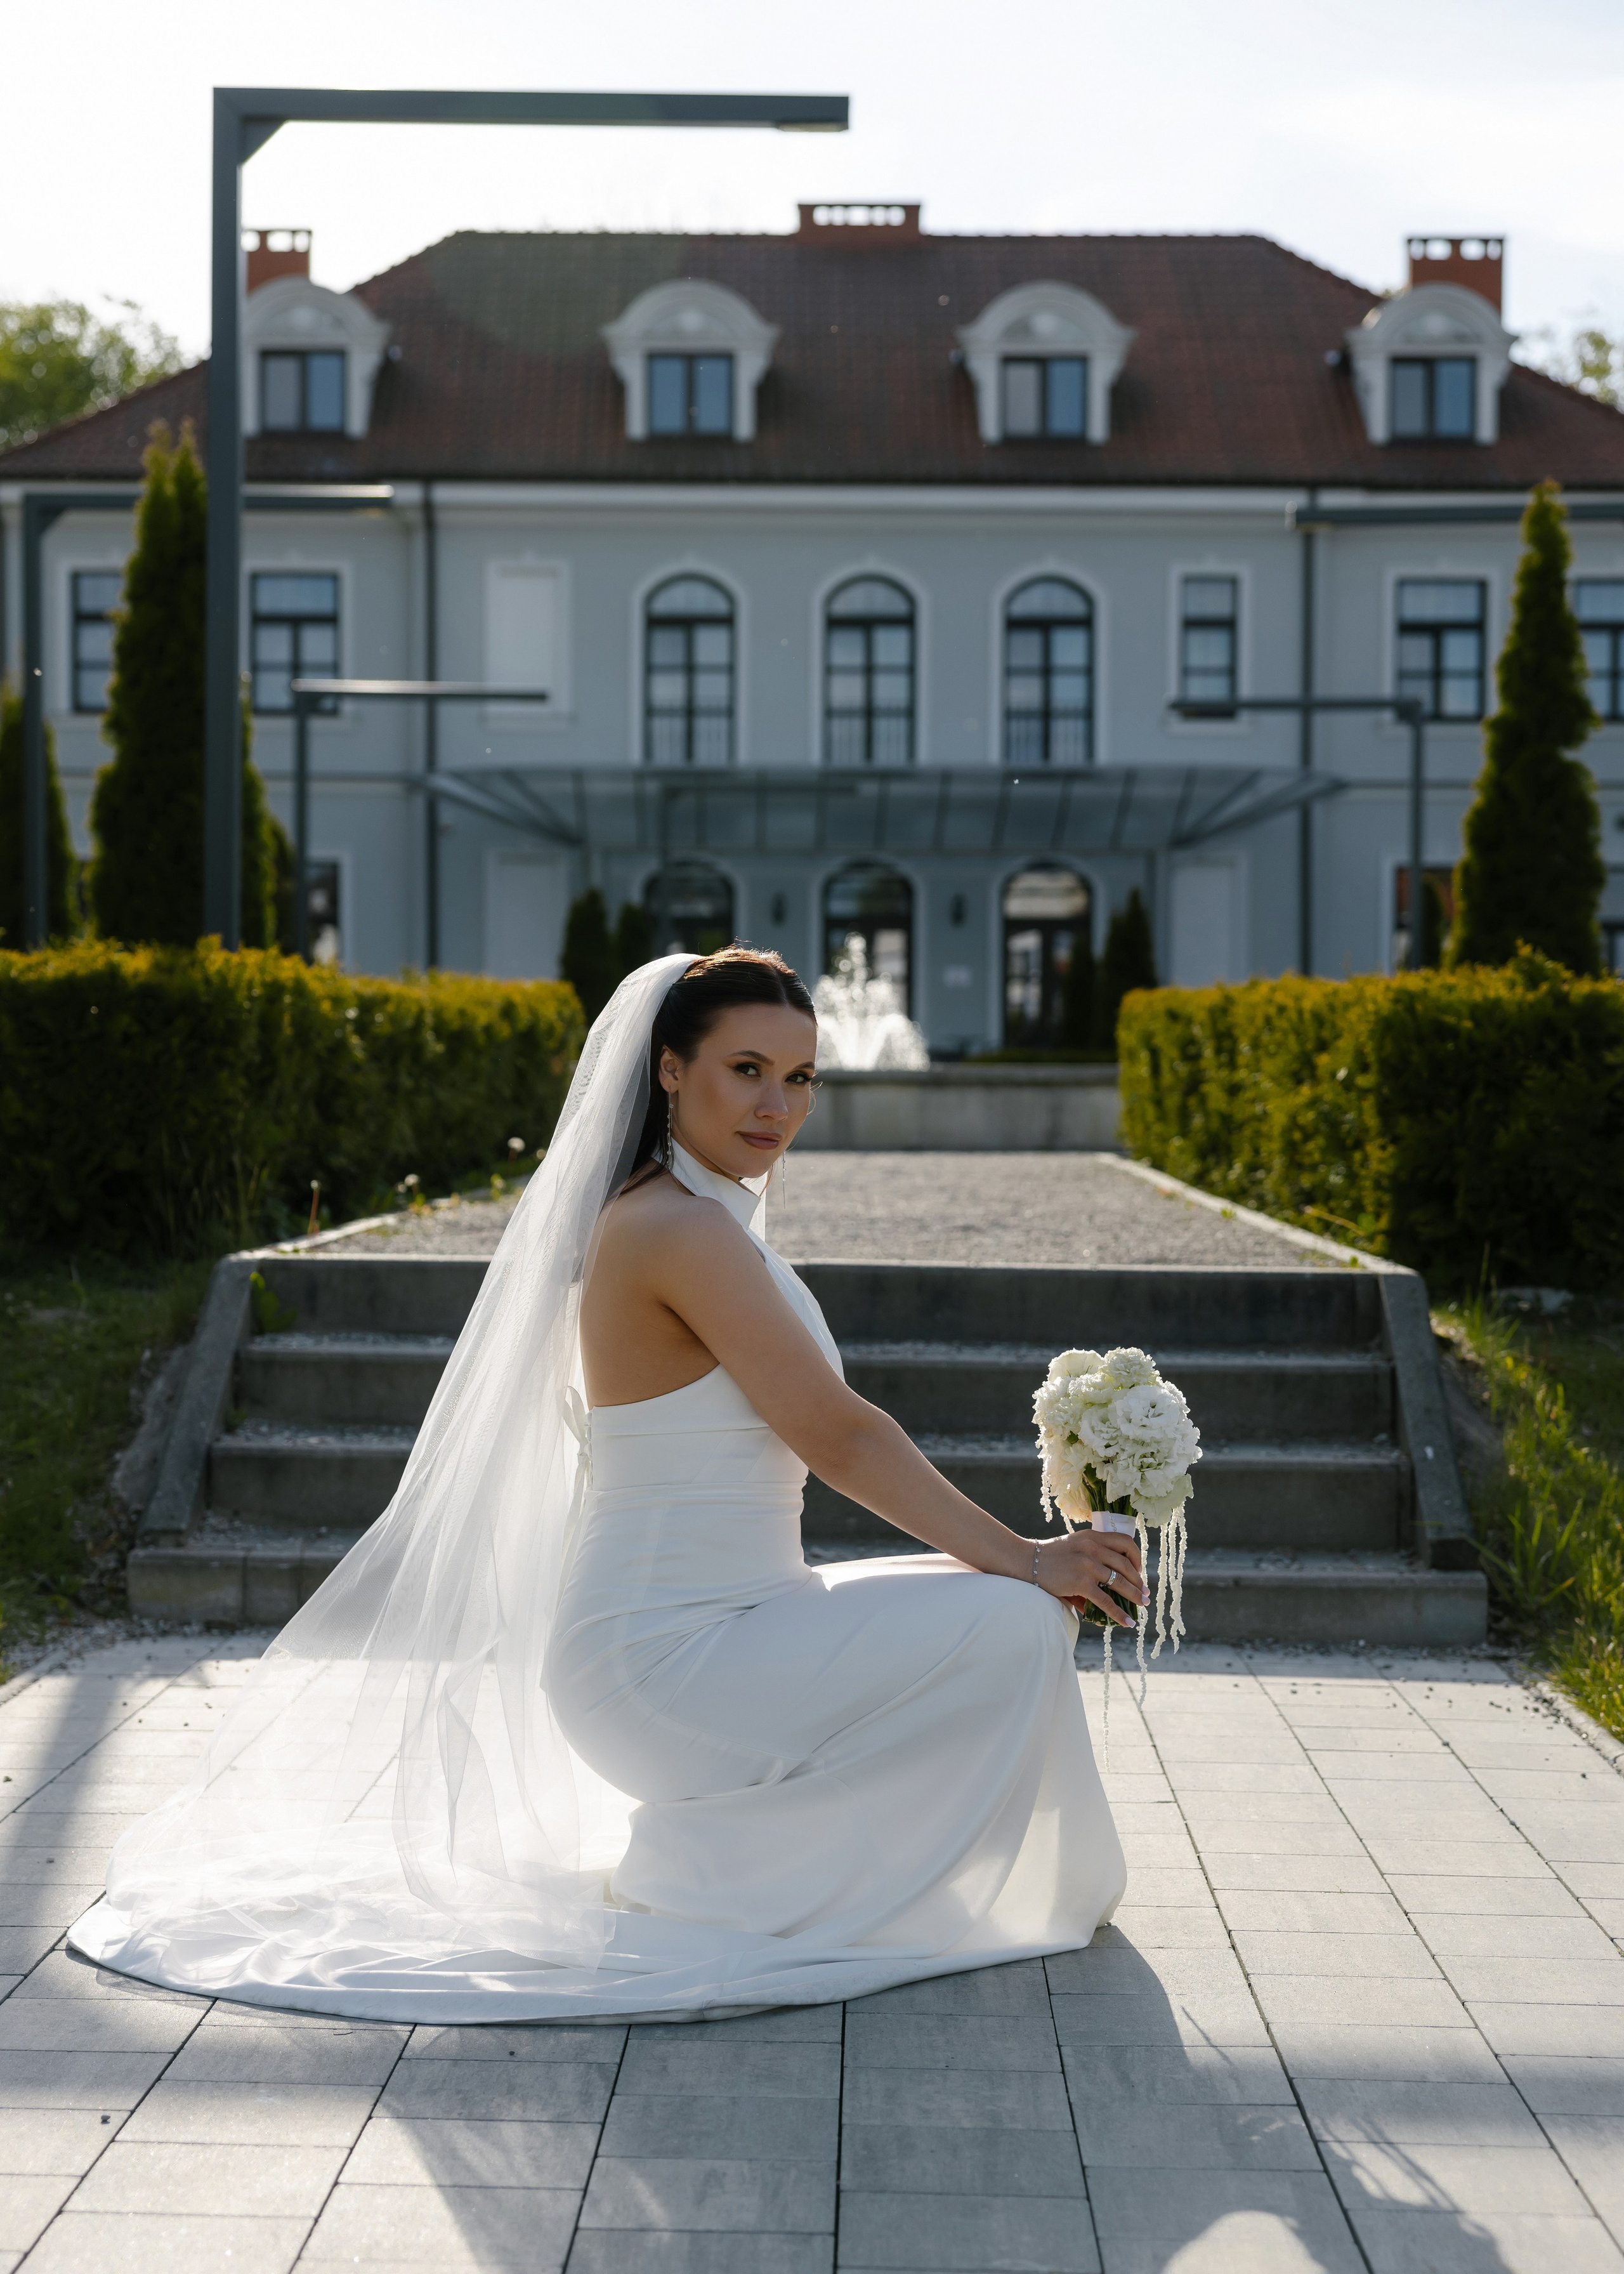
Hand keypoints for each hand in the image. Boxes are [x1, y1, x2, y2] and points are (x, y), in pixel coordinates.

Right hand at [1032, 1528, 1146, 1628]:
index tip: (1139, 1569)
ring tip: (1142, 1605)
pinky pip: (1105, 1600)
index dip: (1136, 1556)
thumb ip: (1092, 1562)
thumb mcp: (1074, 1548)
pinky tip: (1127, 1621)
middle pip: (1125, 1564)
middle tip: (1145, 1593)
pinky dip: (1119, 1613)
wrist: (1027, 1561)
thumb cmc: (1050, 1557)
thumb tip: (1107, 1588)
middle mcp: (1092, 1547)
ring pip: (1120, 1582)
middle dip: (1139, 1581)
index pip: (1124, 1541)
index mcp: (1092, 1536)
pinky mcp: (1081, 1582)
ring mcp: (1087, 1564)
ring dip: (1134, 1596)